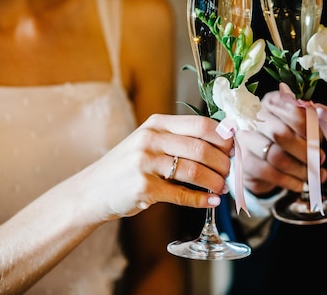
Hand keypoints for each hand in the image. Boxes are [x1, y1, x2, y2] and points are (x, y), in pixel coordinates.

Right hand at [71, 114, 232, 219]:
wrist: (92, 191)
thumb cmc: (127, 166)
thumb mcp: (149, 142)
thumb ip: (179, 139)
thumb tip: (222, 145)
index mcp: (157, 124)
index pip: (201, 124)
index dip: (224, 137)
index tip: (234, 149)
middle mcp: (150, 139)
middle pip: (201, 148)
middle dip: (223, 162)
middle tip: (230, 172)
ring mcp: (145, 163)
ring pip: (194, 171)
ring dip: (215, 182)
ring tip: (222, 188)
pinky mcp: (143, 188)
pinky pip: (181, 194)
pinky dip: (201, 200)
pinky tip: (211, 202)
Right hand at [236, 90, 326, 195]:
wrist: (261, 158)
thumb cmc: (286, 138)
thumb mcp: (299, 126)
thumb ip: (310, 126)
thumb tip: (319, 139)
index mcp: (273, 102)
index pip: (292, 112)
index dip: (309, 128)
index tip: (318, 141)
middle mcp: (255, 117)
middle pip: (282, 134)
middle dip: (305, 151)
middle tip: (319, 160)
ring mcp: (246, 139)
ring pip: (276, 156)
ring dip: (300, 169)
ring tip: (313, 175)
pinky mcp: (244, 160)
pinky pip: (269, 173)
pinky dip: (290, 181)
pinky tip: (300, 184)